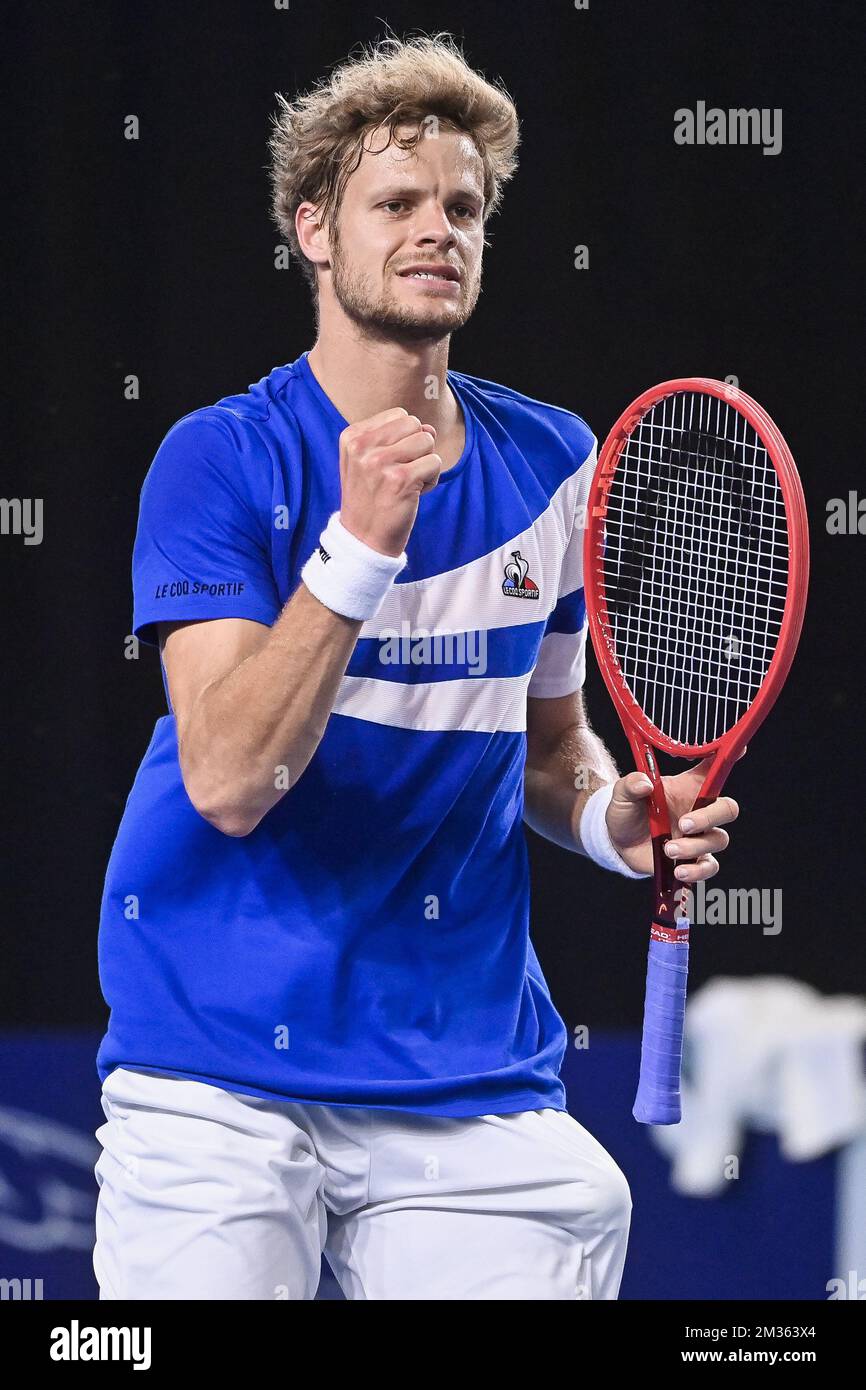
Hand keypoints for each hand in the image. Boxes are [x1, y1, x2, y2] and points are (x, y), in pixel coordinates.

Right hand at [338, 408, 441, 557]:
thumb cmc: (371, 498)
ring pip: (427, 441)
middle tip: (401, 474)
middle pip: (414, 424)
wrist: (363, 539)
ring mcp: (380, 462)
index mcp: (352, 436)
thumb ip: (397, 438)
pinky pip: (435, 463)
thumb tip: (429, 429)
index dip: (404, 438)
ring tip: (407, 483)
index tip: (389, 463)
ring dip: (425, 464)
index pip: (398, 415)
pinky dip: (432, 480)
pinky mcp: (401, 480)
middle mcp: (362, 446)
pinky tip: (414, 494)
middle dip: (417, 448)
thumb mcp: (370, 461)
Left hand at [605, 755, 740, 878]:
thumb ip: (631, 785)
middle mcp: (699, 811)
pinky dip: (697, 871)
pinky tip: (679, 871)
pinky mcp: (693, 860)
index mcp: (688, 788)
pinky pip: (709, 867)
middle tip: (683, 824)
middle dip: (709, 817)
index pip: (714, 769)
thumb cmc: (627, 812)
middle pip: (727, 809)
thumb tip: (644, 783)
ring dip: (694, 847)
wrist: (619, 844)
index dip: (730, 757)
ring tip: (668, 849)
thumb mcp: (622, 795)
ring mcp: (699, 837)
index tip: (741, 748)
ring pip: (718, 840)